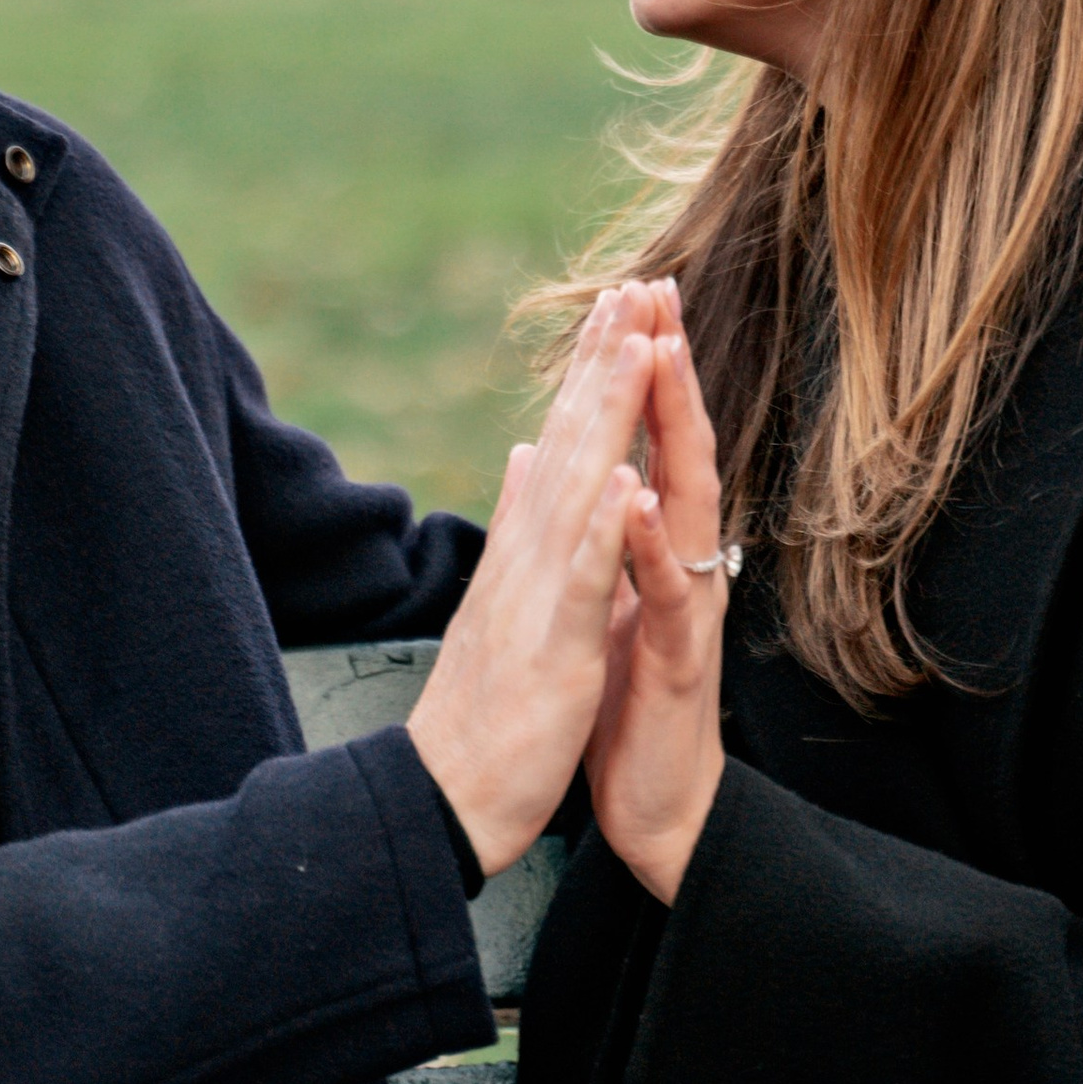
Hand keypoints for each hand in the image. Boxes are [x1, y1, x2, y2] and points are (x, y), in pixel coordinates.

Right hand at [408, 290, 651, 874]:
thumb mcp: (503, 600)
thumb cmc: (483, 710)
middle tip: (631, 286)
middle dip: (602, 364)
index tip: (618, 308)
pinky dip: (605, 526)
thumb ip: (516, 524)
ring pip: (579, 488)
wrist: (446, 797)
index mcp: (527, 548)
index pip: (562, 442)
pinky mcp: (554, 645)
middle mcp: (528, 556)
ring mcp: (539, 595)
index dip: (591, 374)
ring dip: (606, 415)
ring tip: (636, 343)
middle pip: (570, 442)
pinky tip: (624, 476)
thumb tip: (522, 454)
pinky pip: (584, 578)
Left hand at [586, 280, 729, 903]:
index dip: (642, 370)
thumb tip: (602, 468)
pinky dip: (651, 546)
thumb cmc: (632, 704)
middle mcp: (687, 566)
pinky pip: (669, 595)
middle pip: (683, 451)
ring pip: (690, 506)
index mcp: (660, 549)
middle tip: (659, 291)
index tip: (630, 292)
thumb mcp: (615, 604)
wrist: (655, 807)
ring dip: (676, 433)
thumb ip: (612, 536)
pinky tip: (636, 501)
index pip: (653, 441)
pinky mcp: (679, 663)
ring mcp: (689, 610)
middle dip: (670, 371)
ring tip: (661, 361)